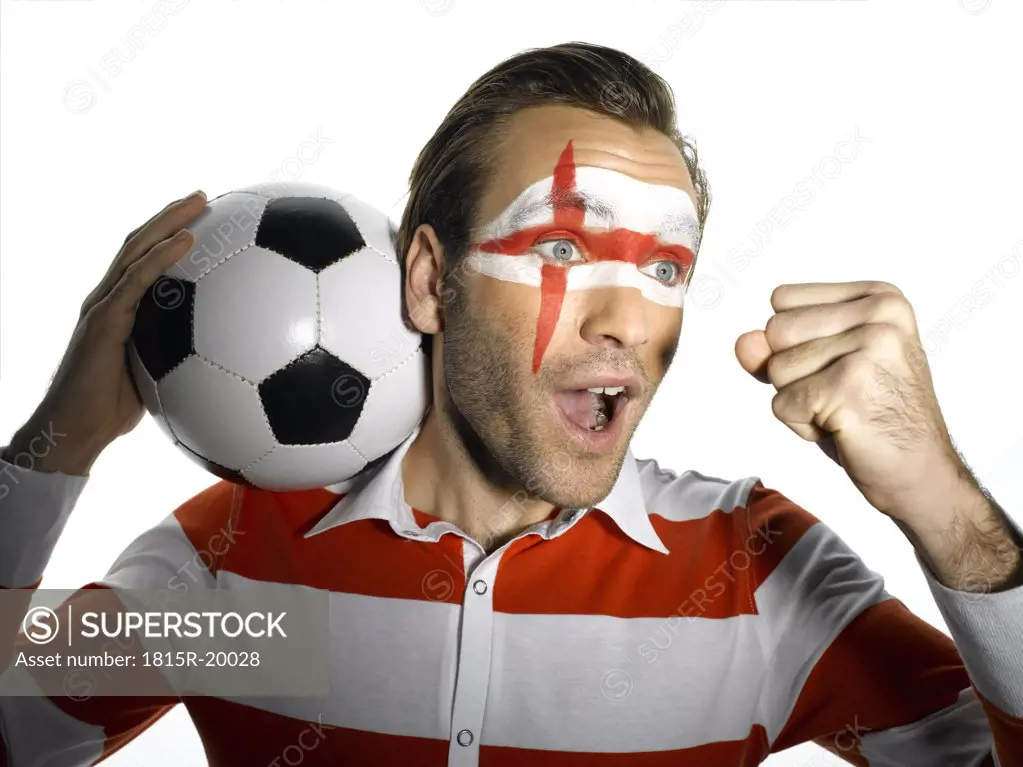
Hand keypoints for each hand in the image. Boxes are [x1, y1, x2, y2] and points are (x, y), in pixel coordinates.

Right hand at [6, 190, 207, 474]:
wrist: (76, 433)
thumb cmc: (112, 411)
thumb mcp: (156, 378)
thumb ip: (176, 358)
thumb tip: (217, 358)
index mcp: (121, 310)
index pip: (143, 262)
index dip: (167, 236)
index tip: (200, 219)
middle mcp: (108, 300)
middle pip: (139, 244)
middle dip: (170, 216)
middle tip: (203, 195)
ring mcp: (102, 307)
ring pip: (135, 251)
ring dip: (168, 222)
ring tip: (198, 201)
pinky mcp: (103, 321)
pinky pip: (136, 281)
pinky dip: (162, 257)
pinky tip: (188, 241)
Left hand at [734, 281, 963, 520]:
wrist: (921, 472)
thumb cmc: (872, 416)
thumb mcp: (823, 367)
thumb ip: (777, 347)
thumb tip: (743, 342)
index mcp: (879, 296)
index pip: (783, 300)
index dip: (795, 342)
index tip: (839, 366)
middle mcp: (880, 313)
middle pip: (776, 331)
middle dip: (793, 373)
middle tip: (842, 394)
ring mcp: (868, 347)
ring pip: (776, 369)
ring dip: (799, 401)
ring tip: (845, 410)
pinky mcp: (849, 385)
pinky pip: (782, 404)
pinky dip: (802, 425)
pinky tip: (844, 429)